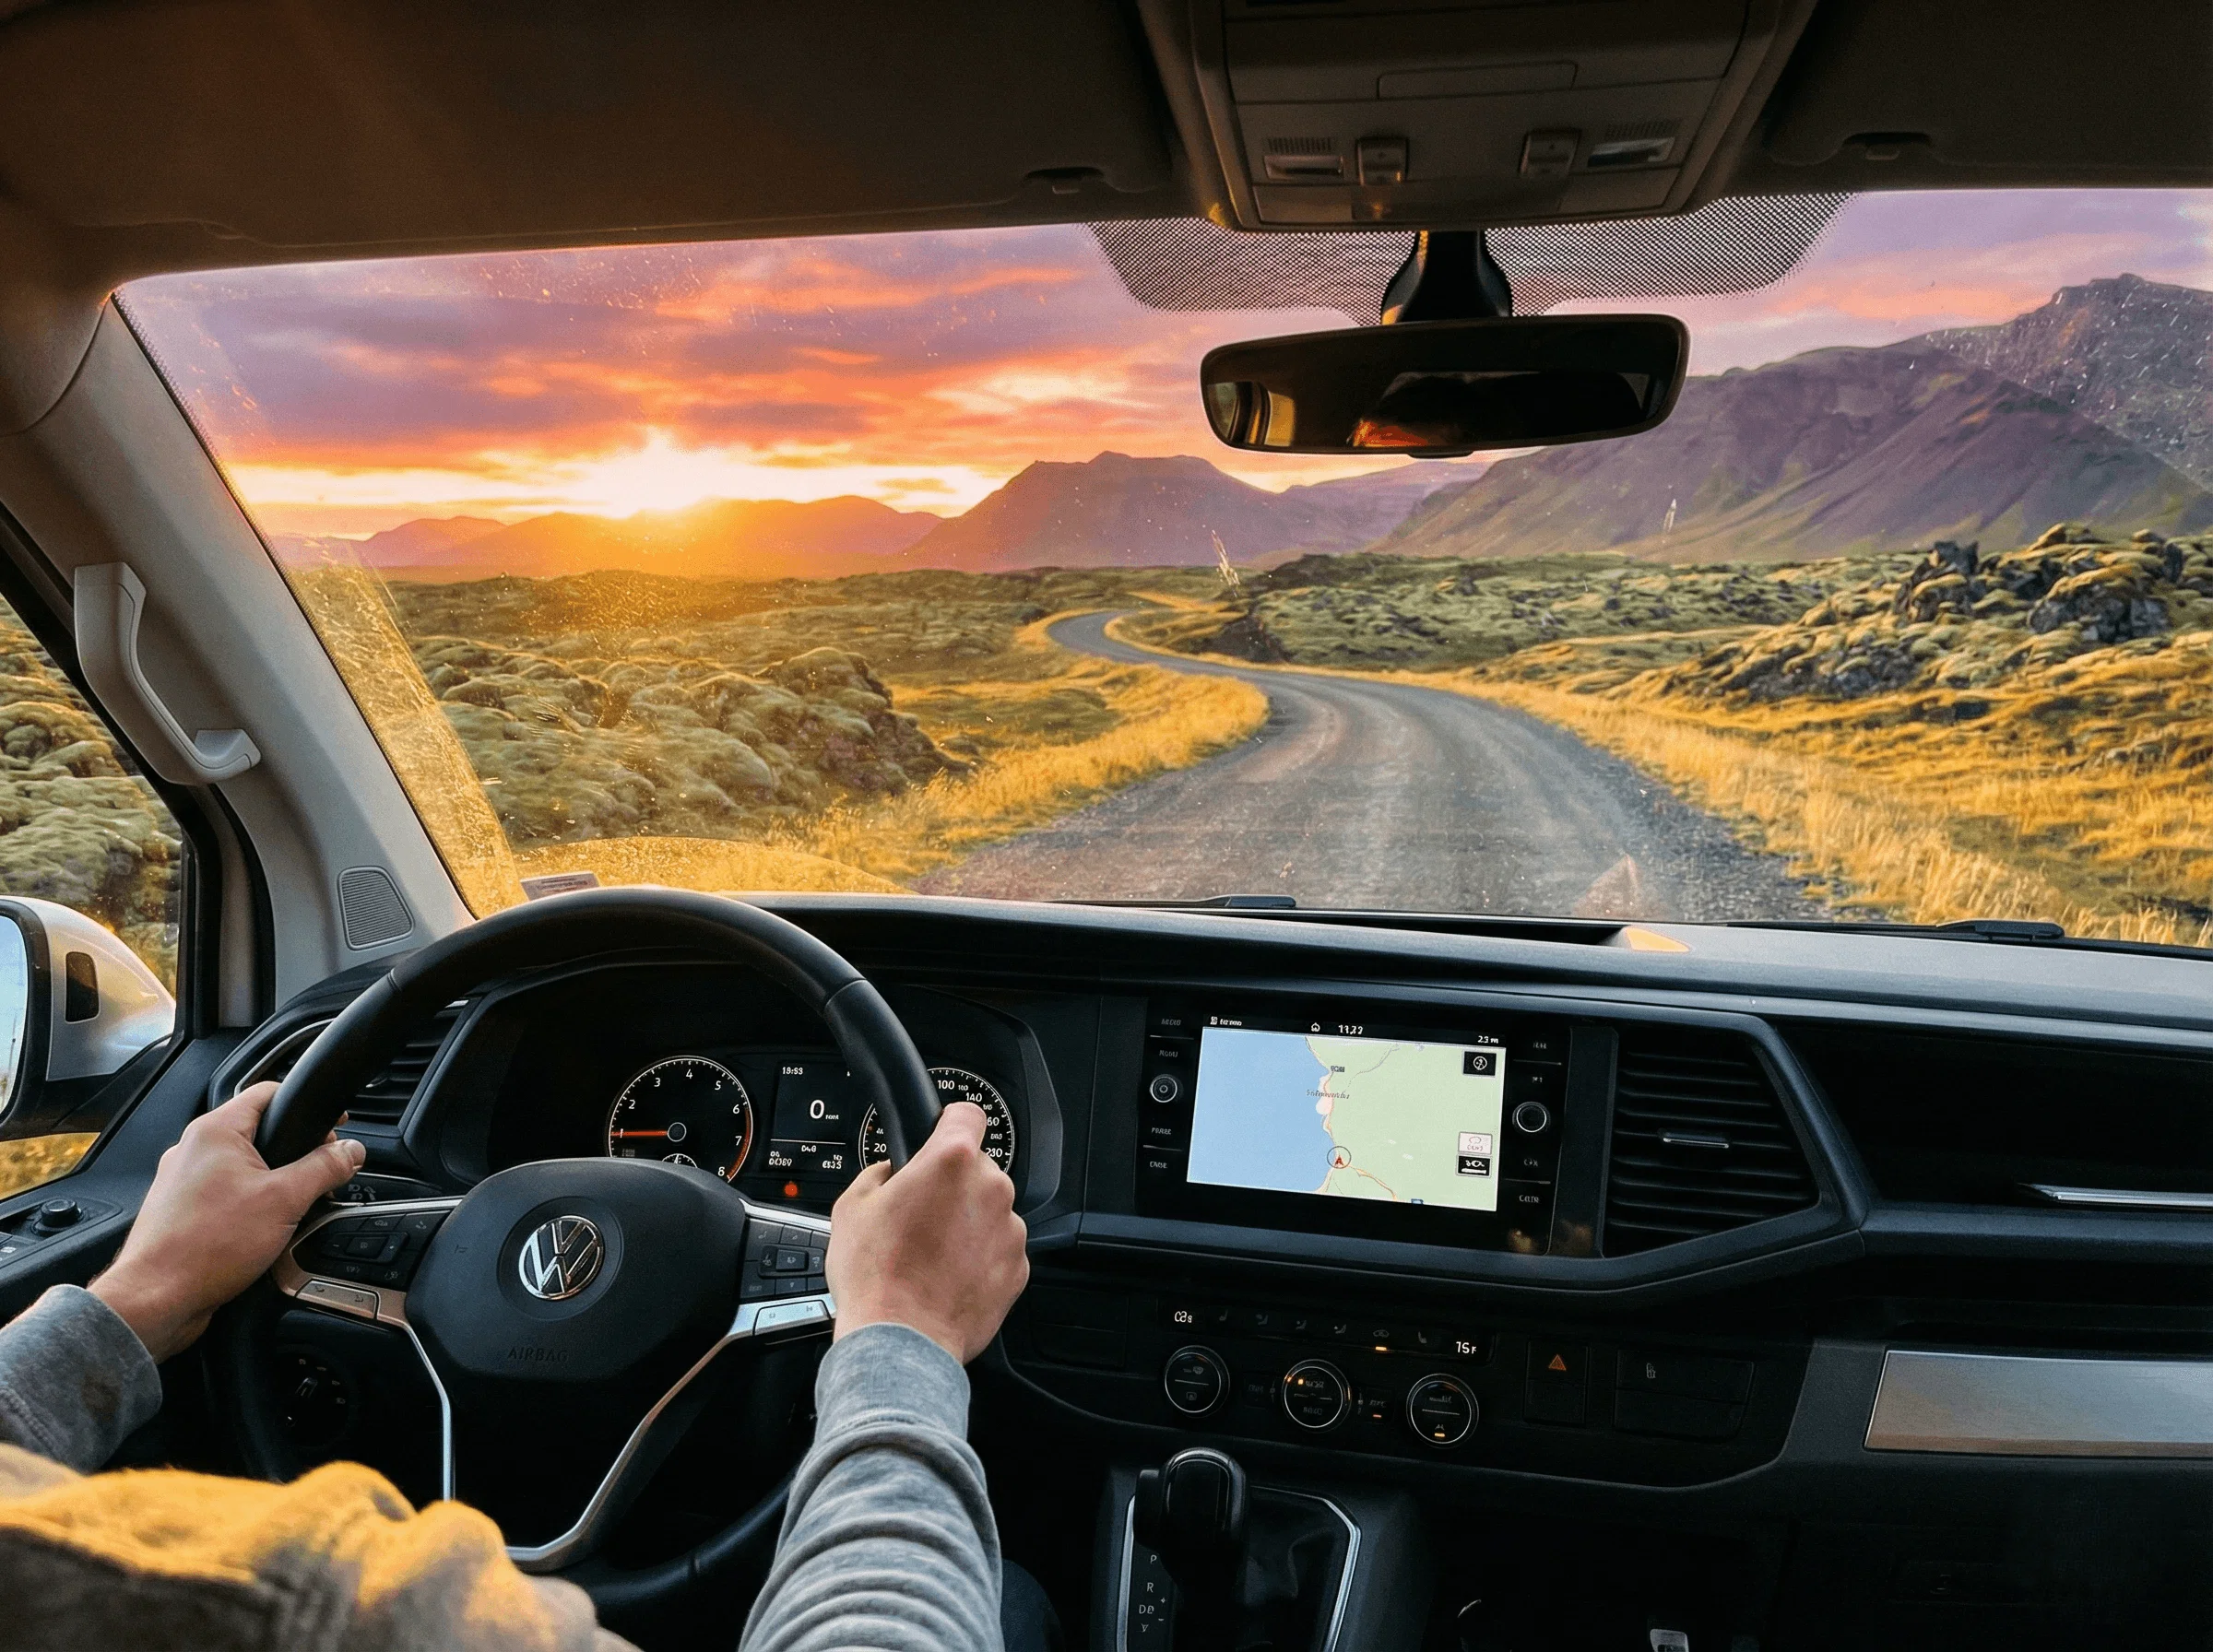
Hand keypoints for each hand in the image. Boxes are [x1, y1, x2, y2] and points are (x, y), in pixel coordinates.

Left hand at [90, 1082, 365, 1361]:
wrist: (156, 1300)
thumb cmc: (205, 1247)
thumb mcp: (285, 1201)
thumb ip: (324, 1169)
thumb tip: (351, 1151)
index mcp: (214, 1131)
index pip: (269, 1092)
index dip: (308, 1105)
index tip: (334, 1127)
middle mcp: (193, 1149)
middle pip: (258, 1132)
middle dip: (293, 1152)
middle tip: (318, 1176)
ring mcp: (182, 1180)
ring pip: (242, 1166)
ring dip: (271, 1183)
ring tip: (289, 1209)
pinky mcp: (180, 1210)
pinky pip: (225, 1194)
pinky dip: (248, 1204)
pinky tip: (261, 1230)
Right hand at [827, 1101, 1027, 1363]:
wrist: (901, 1339)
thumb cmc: (876, 1276)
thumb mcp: (852, 1206)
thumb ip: (879, 1174)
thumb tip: (891, 1173)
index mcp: (950, 1161)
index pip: (967, 1114)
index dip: (949, 1124)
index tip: (941, 1136)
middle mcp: (990, 1188)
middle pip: (976, 1168)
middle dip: (952, 1186)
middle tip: (920, 1216)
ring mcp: (1009, 1229)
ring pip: (989, 1210)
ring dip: (967, 1223)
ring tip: (931, 1254)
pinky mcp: (1019, 1267)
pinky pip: (999, 1248)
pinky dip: (980, 1257)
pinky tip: (948, 1276)